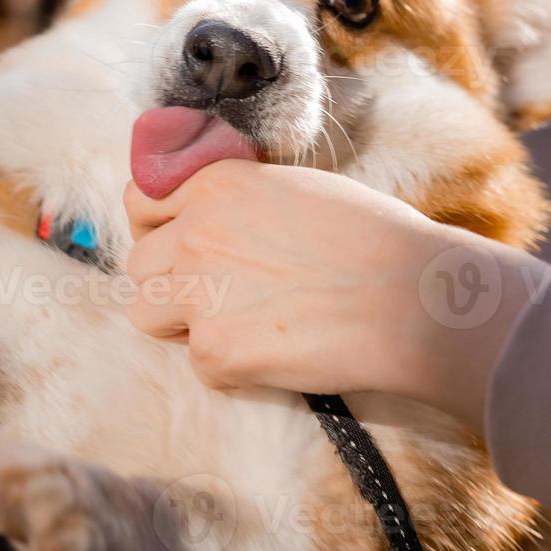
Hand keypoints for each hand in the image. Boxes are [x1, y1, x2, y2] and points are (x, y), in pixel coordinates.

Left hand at [123, 160, 543, 431]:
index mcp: (214, 184)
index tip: (173, 244)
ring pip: (146, 314)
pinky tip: (276, 351)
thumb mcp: (293, 188)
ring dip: (181, 323)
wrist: (414, 299)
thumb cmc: (375, 238)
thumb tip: (209, 217)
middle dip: (167, 280)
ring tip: (236, 325)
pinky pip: (198, 363)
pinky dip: (230, 366)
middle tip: (210, 294)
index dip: (153, 226)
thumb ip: (236, 200)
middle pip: (137, 264)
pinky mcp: (216, 351)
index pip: (138, 200)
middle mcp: (194, 233)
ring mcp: (199, 294)